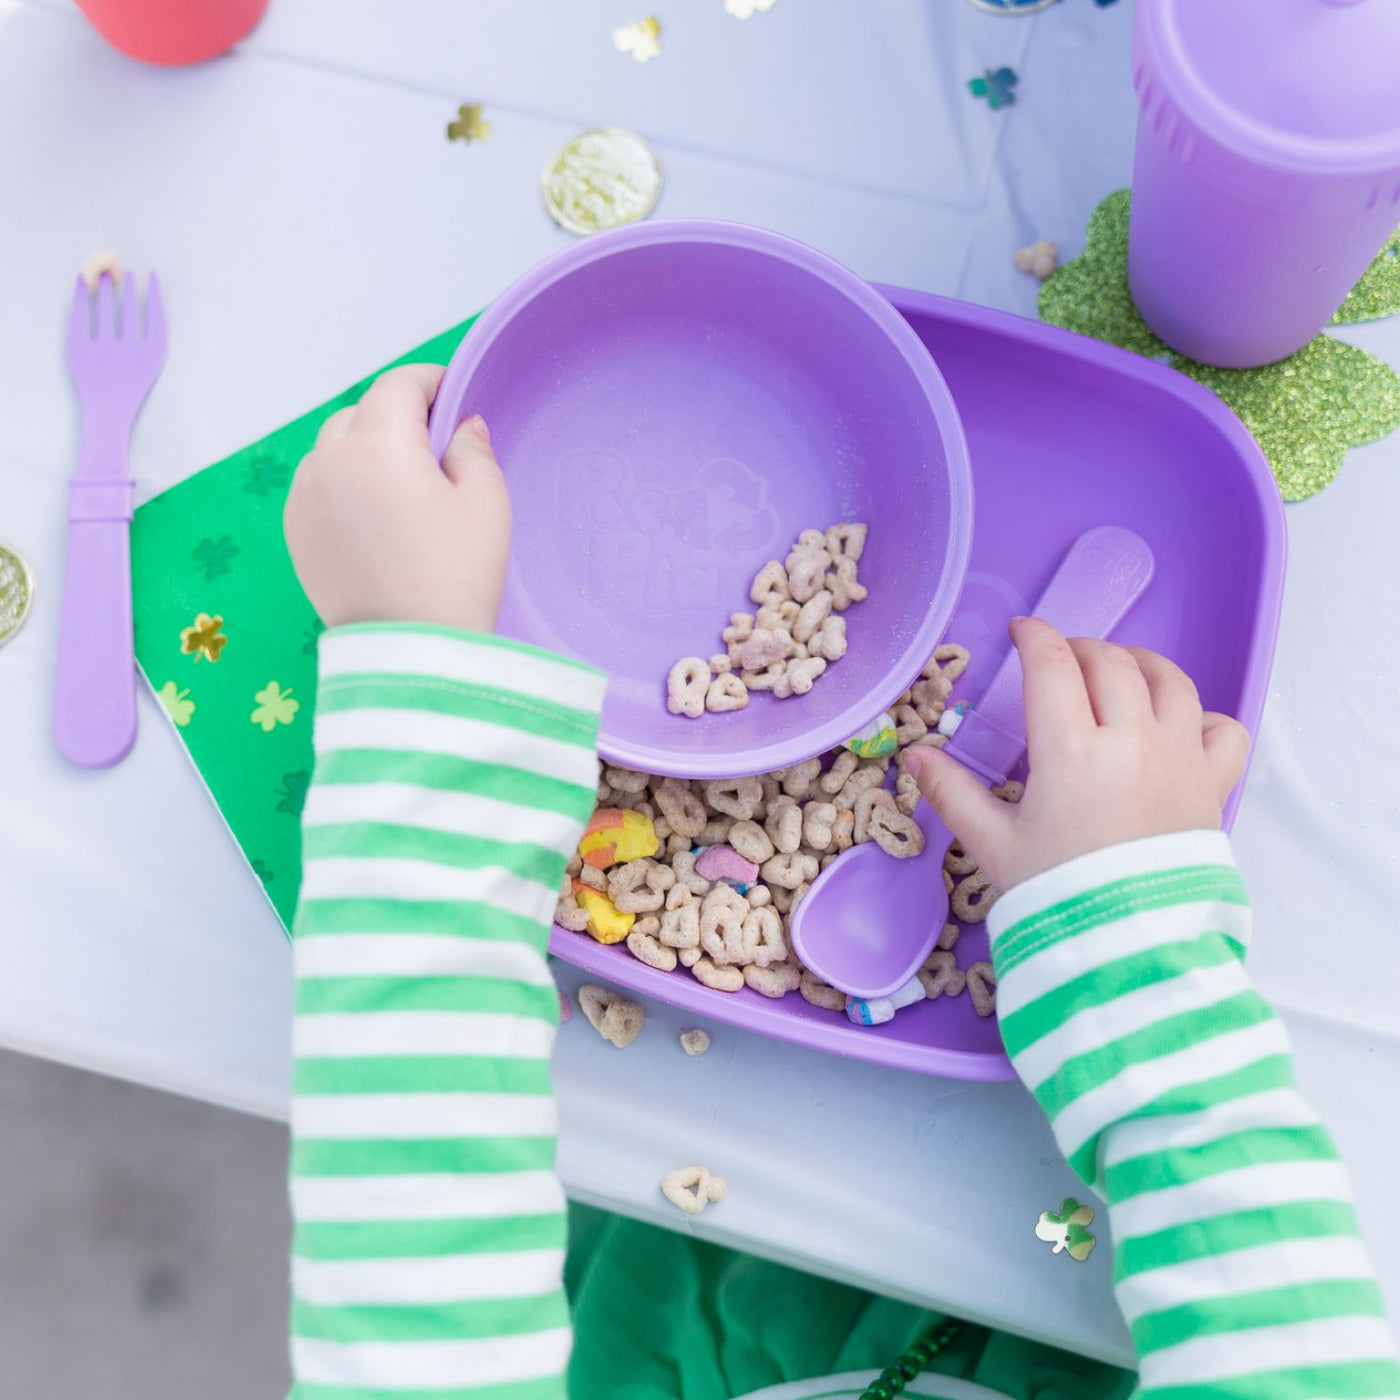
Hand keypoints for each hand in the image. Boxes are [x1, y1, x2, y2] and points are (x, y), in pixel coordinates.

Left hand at [284, 365, 508, 633]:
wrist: (411, 651)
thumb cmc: (456, 576)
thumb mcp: (486, 504)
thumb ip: (473, 450)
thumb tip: (461, 427)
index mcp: (378, 444)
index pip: (397, 385)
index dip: (428, 382)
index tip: (451, 396)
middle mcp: (329, 461)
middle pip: (361, 413)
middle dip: (396, 418)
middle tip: (433, 447)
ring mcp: (305, 498)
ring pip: (333, 448)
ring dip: (364, 449)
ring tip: (400, 484)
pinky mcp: (296, 532)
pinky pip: (318, 486)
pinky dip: (343, 483)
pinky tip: (374, 515)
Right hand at [904, 618, 1249, 891]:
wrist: (1132, 949)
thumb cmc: (1059, 896)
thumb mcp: (993, 845)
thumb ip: (952, 794)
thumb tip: (915, 756)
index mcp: (1072, 752)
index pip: (1053, 664)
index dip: (1033, 635)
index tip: (1020, 631)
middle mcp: (1132, 742)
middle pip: (1111, 661)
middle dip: (1081, 647)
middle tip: (1059, 660)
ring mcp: (1180, 759)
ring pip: (1170, 680)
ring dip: (1139, 664)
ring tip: (1118, 672)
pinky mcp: (1213, 785)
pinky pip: (1222, 727)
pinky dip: (1201, 715)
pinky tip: (1176, 725)